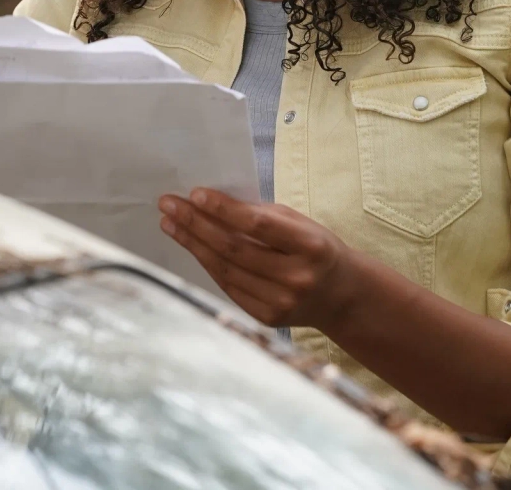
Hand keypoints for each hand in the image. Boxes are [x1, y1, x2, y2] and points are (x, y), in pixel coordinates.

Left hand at [158, 188, 358, 328]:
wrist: (340, 295)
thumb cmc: (316, 249)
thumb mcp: (300, 224)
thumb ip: (261, 215)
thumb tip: (212, 203)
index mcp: (311, 246)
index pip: (258, 225)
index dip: (223, 210)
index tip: (195, 193)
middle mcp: (296, 277)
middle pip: (234, 249)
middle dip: (196, 224)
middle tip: (169, 205)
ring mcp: (281, 301)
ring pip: (225, 270)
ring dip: (193, 244)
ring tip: (170, 224)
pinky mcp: (267, 317)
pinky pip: (228, 287)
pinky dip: (207, 265)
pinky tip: (192, 247)